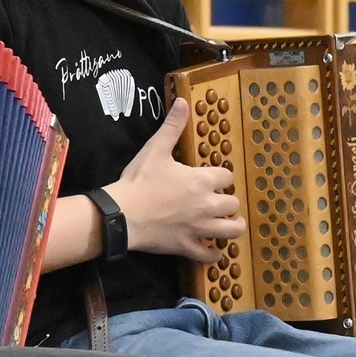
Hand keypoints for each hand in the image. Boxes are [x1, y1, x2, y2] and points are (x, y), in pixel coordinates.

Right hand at [111, 98, 245, 262]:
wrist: (122, 215)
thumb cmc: (139, 181)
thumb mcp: (155, 149)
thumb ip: (172, 127)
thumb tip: (183, 101)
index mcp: (202, 181)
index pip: (227, 176)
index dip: (222, 176)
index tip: (215, 177)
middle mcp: (207, 205)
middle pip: (232, 203)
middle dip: (228, 201)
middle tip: (220, 200)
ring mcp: (199, 228)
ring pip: (230, 230)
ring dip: (233, 226)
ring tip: (231, 223)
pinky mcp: (188, 247)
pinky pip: (210, 255)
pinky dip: (215, 254)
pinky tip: (215, 251)